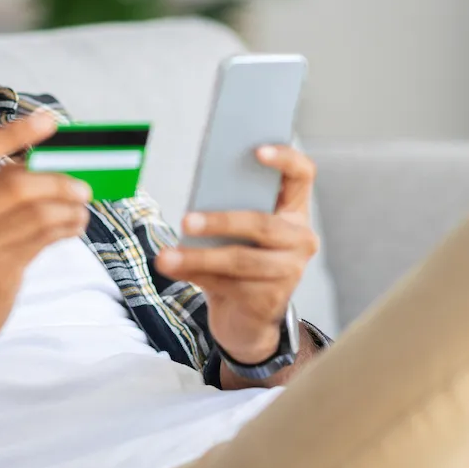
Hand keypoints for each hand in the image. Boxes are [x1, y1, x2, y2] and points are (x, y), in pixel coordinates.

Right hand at [0, 113, 91, 379]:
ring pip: (36, 213)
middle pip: (17, 184)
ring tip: (81, 207)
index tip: (50, 121)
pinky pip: (42, 239)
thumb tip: (49, 161)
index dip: (17, 133)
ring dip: (69, 207)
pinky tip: (75, 225)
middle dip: (58, 180)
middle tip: (82, 185)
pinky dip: (67, 226)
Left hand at [155, 145, 318, 363]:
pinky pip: (229, 285)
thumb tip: (197, 198)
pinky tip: (174, 270)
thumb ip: (229, 208)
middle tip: (185, 220)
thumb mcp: (237, 231)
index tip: (256, 150)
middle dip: (221, 222)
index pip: (302, 174)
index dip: (285, 159)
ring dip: (198, 257)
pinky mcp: (270, 300)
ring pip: (241, 260)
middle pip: (262, 224)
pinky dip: (197, 276)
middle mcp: (300, 239)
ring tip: (166, 257)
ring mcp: (290, 272)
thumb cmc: (239, 258)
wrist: (247, 317)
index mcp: (294, 210)